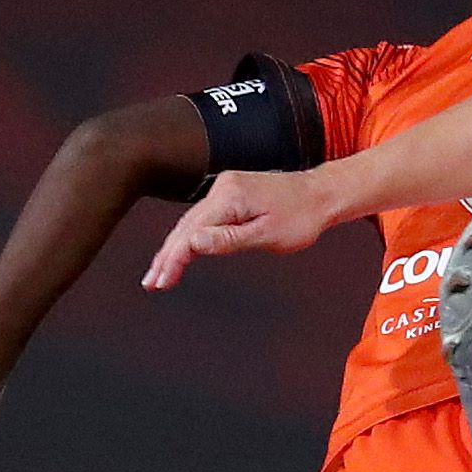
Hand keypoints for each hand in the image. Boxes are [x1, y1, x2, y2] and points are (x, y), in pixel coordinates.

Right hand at [142, 167, 328, 289]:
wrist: (320, 194)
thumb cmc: (301, 217)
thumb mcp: (267, 235)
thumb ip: (228, 240)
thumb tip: (193, 244)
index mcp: (230, 198)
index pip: (191, 232)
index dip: (173, 258)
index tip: (160, 281)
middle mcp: (222, 188)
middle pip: (185, 227)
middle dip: (167, 256)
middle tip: (151, 283)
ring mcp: (224, 189)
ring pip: (191, 222)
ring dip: (174, 248)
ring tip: (159, 274)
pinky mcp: (230, 193)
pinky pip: (203, 217)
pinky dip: (190, 237)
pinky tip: (180, 253)